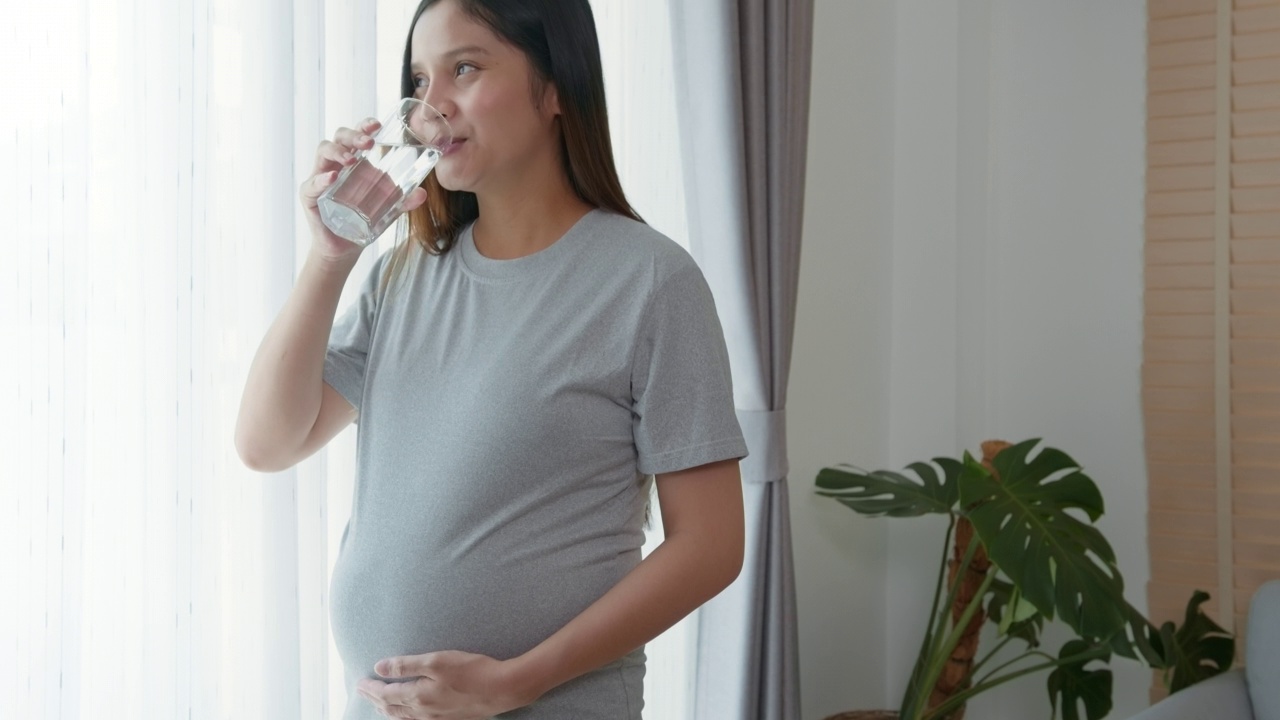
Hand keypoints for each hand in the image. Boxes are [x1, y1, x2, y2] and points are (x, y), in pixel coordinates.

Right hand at [299, 117, 429, 263]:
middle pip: (339, 137)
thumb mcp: (388, 210)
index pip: (356, 135)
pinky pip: (311, 183)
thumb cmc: (363, 222)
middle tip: (369, 143)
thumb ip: (403, 201)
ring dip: (338, 152)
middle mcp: (335, 164)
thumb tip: (422, 194)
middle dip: (353, 135)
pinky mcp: (310, 196)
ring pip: (323, 151)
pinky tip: (332, 178)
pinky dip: (321, 179)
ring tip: (352, 160)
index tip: (378, 125)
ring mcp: (320, 177)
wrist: (345, 248)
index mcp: (354, 161)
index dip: (364, 125)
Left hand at [356, 651, 535, 719]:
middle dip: (375, 699)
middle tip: (363, 691)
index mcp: (418, 696)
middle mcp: (424, 712)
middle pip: (392, 708)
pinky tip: (409, 715)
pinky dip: (405, 718)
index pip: (386, 694)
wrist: (502, 689)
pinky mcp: (449, 719)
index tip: (360, 682)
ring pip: (404, 718)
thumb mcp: (436, 661)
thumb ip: (406, 665)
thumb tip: (379, 668)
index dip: (371, 689)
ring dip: (388, 710)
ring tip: (379, 704)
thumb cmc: (471, 670)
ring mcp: (437, 718)